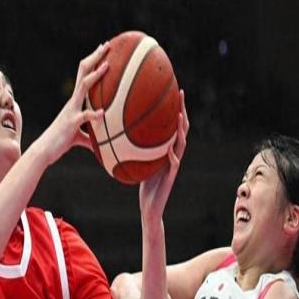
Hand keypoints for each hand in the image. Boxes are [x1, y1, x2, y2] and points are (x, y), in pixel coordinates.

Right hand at [39, 42, 109, 164]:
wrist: (44, 151)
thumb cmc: (60, 143)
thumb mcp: (78, 138)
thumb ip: (90, 138)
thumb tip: (103, 144)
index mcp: (74, 102)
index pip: (84, 76)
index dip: (93, 62)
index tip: (103, 49)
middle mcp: (72, 102)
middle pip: (83, 74)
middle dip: (95, 58)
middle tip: (107, 45)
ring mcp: (71, 111)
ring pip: (83, 88)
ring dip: (95, 76)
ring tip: (107, 66)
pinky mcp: (71, 123)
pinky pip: (84, 116)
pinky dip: (93, 114)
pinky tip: (102, 112)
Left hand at [139, 90, 188, 223]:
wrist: (150, 208)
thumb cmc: (143, 187)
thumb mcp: (137, 163)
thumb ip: (133, 149)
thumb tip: (115, 132)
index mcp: (166, 150)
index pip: (172, 125)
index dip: (173, 107)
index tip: (170, 89)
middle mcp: (173, 154)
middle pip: (181, 128)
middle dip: (182, 110)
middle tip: (180, 92)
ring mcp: (173, 166)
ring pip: (182, 144)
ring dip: (181, 130)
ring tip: (179, 116)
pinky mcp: (170, 178)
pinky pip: (173, 165)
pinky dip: (172, 156)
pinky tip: (170, 149)